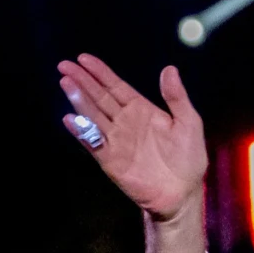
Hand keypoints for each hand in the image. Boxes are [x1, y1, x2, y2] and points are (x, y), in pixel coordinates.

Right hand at [56, 54, 207, 225]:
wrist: (182, 193)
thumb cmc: (188, 158)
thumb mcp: (189, 122)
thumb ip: (176, 97)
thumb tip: (169, 69)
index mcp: (142, 109)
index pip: (116, 86)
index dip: (100, 72)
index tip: (83, 59)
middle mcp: (125, 122)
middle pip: (99, 97)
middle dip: (82, 80)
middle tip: (64, 65)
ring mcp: (116, 140)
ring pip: (93, 115)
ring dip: (79, 99)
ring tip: (66, 82)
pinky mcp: (110, 160)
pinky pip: (92, 143)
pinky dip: (81, 131)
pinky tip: (71, 119)